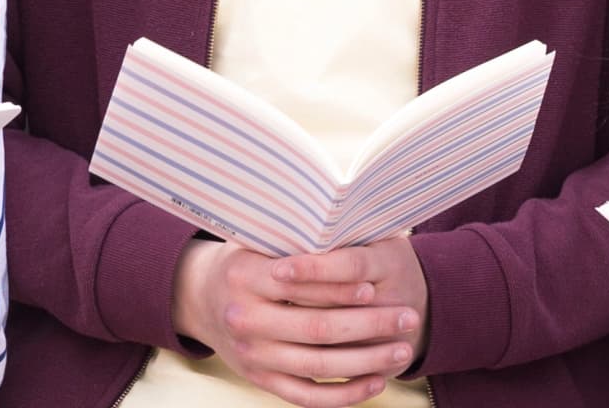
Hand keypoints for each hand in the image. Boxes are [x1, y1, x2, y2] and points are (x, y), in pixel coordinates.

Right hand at [171, 237, 429, 406]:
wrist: (199, 297)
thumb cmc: (247, 261)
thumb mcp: (260, 240)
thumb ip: (296, 239)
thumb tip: (351, 219)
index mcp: (245, 276)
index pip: (301, 284)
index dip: (339, 287)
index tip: (375, 288)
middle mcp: (244, 318)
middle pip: (316, 328)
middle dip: (369, 325)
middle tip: (409, 317)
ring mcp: (251, 355)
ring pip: (317, 366)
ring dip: (366, 362)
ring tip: (403, 350)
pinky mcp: (259, 380)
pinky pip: (307, 396)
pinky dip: (344, 395)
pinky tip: (376, 382)